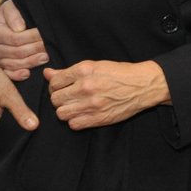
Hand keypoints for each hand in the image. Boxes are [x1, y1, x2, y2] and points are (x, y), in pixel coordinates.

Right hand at [0, 0, 47, 80]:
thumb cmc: (10, 13)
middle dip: (35, 49)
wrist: (6, 19)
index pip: (15, 38)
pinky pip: (8, 74)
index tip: (43, 34)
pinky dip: (17, 75)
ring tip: (46, 57)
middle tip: (49, 47)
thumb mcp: (10, 7)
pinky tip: (28, 74)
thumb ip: (14, 15)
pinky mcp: (1, 67)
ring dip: (32, 62)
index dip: (31, 37)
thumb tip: (20, 28)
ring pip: (15, 64)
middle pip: (17, 52)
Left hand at [43, 60, 169, 129]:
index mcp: (84, 70)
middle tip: (68, 98)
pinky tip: (82, 114)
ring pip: (61, 114)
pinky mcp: (98, 118)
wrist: (142, 85)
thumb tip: (47, 73)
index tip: (62, 87)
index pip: (55, 82)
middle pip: (55, 99)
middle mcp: (86, 87)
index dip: (55, 86)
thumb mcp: (95, 66)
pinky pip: (74, 124)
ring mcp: (91, 104)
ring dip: (65, 111)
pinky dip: (75, 121)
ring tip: (74, 107)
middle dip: (59, 99)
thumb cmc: (119, 74)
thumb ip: (69, 71)